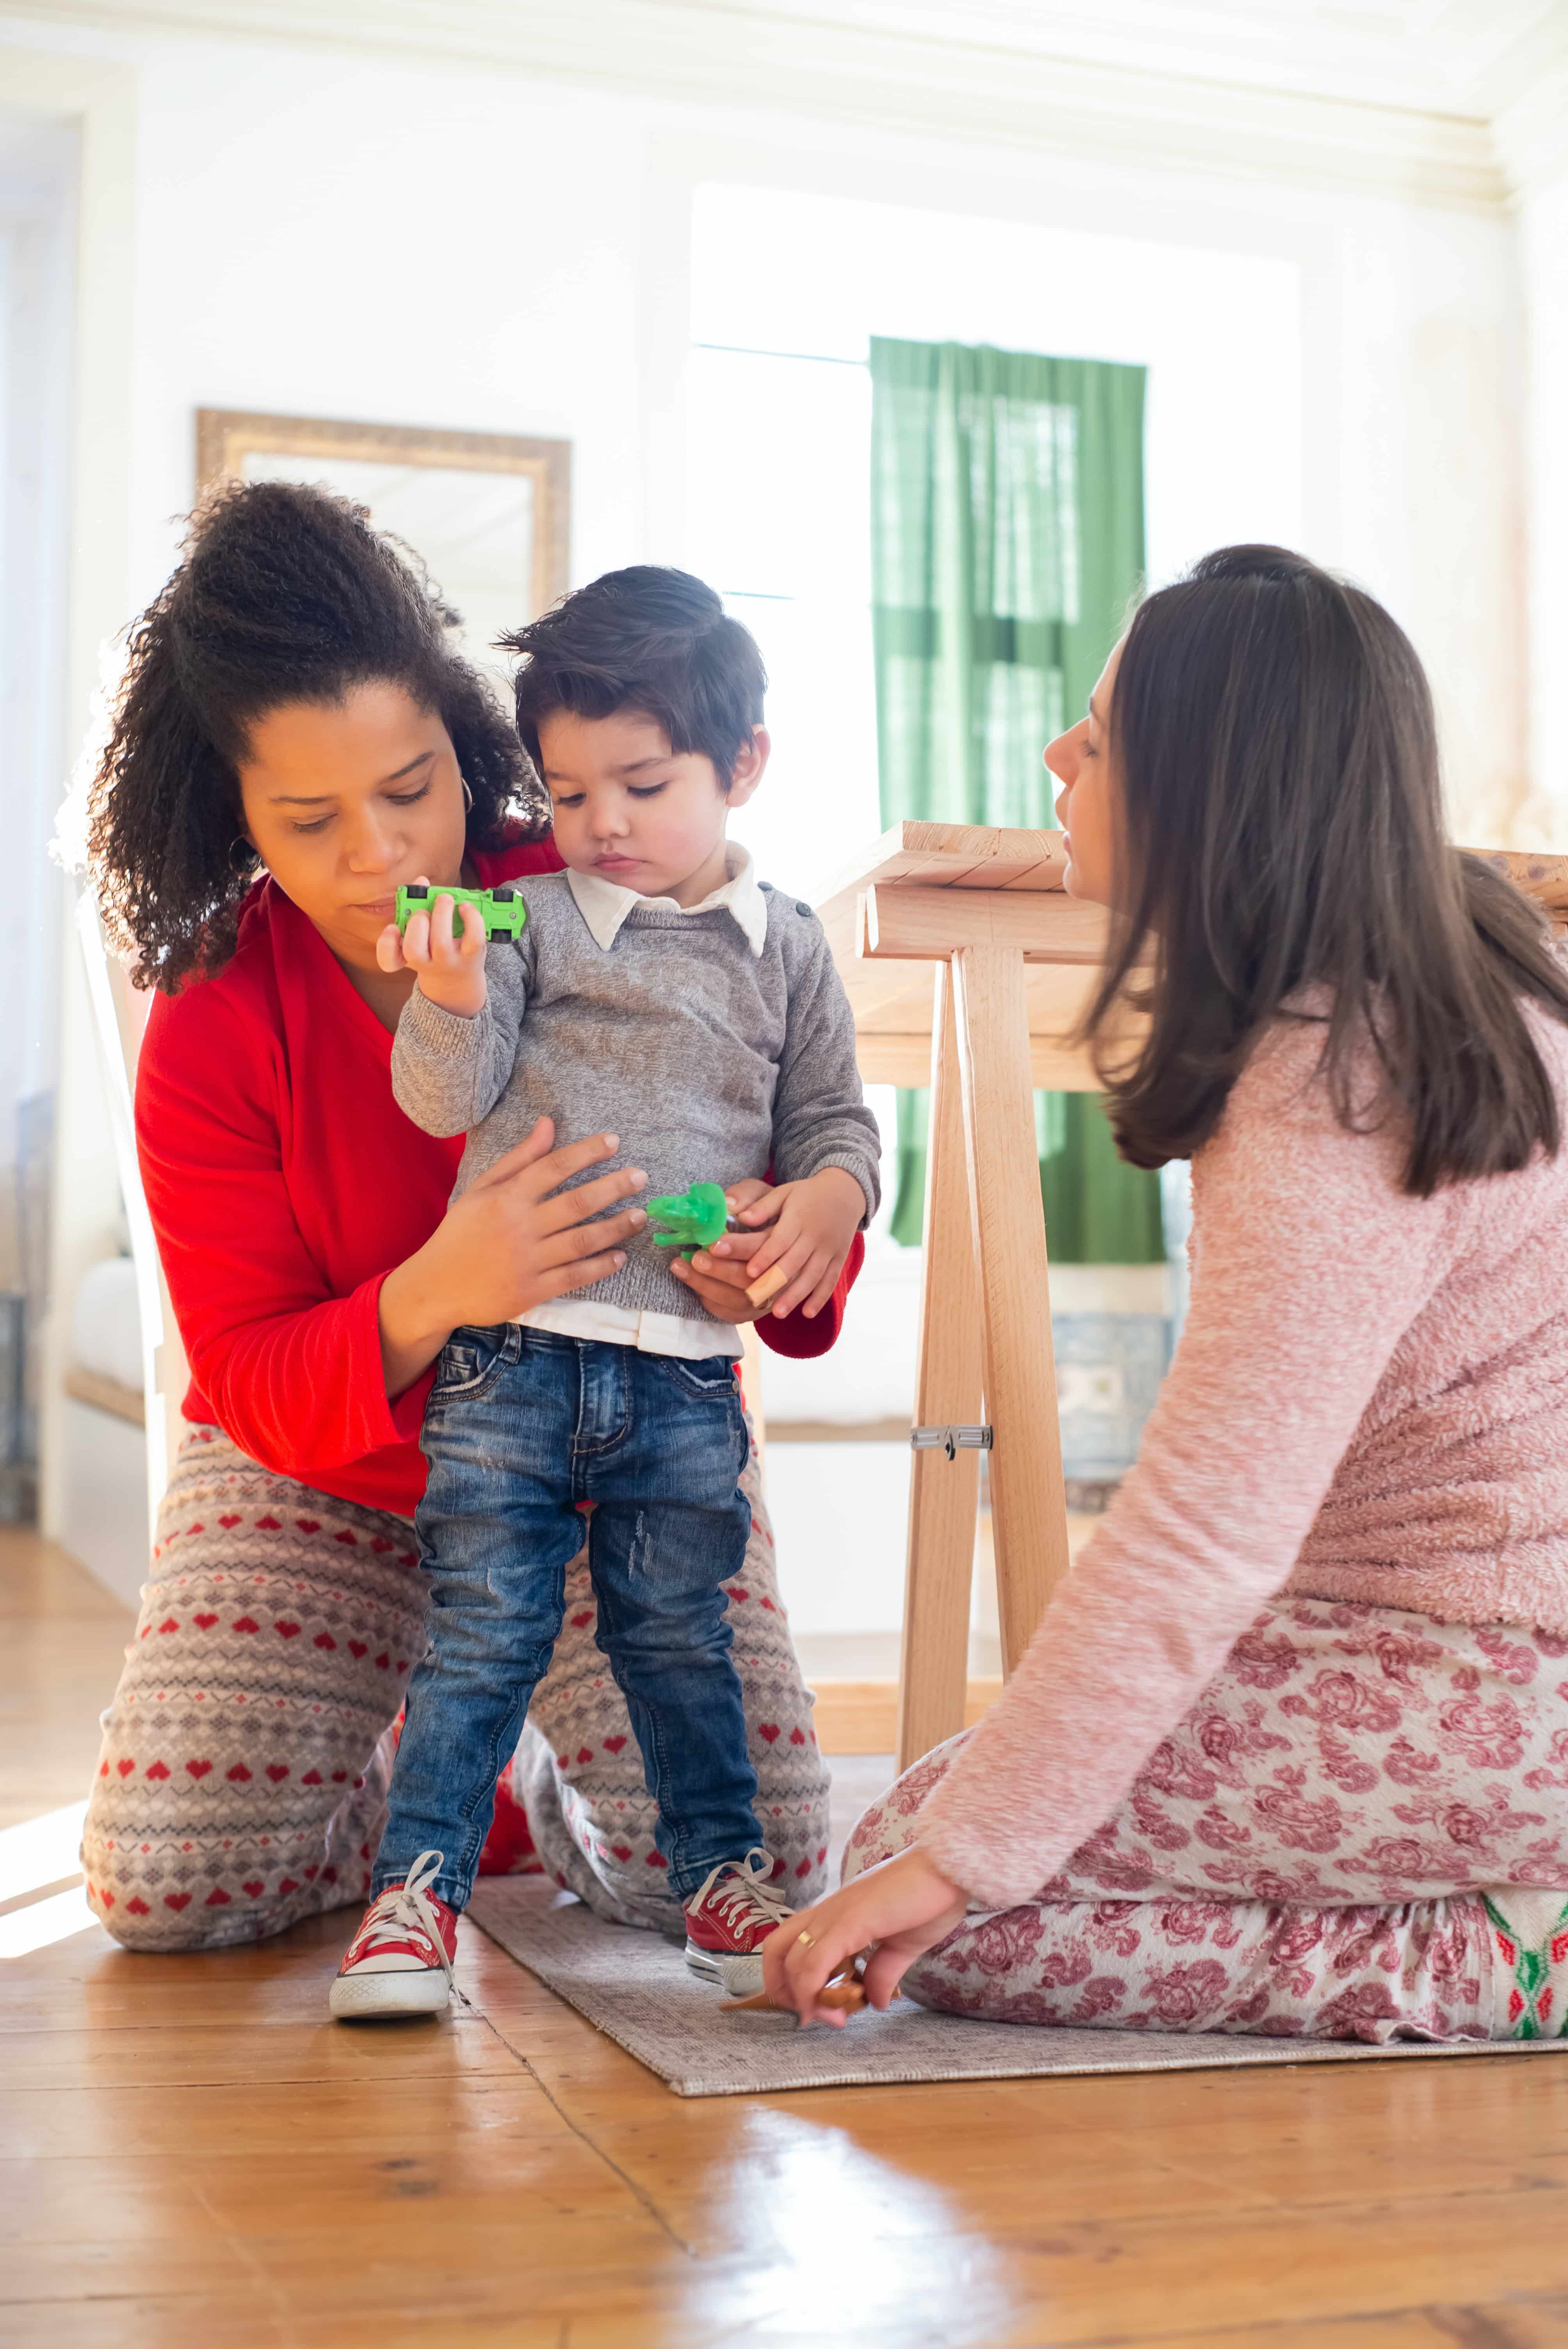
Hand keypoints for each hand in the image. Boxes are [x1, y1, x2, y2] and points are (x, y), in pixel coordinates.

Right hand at [376, 876, 486, 1017]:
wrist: (458, 980)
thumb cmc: (434, 951)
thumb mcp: (420, 936)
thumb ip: (414, 907)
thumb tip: (421, 881)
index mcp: (407, 958)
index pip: (389, 961)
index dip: (386, 945)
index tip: (392, 928)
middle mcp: (426, 963)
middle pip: (413, 949)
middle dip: (417, 922)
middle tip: (424, 910)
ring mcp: (449, 961)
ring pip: (441, 943)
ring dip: (441, 914)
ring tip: (445, 898)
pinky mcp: (471, 955)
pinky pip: (473, 937)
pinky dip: (471, 918)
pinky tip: (465, 906)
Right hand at [378, 1118, 647, 1395]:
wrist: (436, 1286)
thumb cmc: (460, 1232)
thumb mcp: (481, 1188)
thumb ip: (519, 1158)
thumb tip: (549, 1123)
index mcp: (506, 1198)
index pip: (554, 1167)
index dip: (587, 1153)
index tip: (614, 1142)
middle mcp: (520, 1227)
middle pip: (577, 1203)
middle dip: (614, 1187)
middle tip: (641, 1177)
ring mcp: (528, 1261)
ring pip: (582, 1240)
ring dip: (616, 1228)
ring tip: (640, 1216)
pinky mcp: (533, 1291)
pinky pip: (575, 1276)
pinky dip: (600, 1266)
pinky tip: (620, 1256)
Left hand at [666, 1178, 779, 1324]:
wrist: (783, 1238)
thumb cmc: (765, 1211)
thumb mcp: (760, 1193)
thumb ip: (746, 1196)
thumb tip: (728, 1204)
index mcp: (785, 1240)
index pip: (764, 1248)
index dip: (739, 1248)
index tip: (713, 1243)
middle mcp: (784, 1271)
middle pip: (753, 1279)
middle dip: (720, 1270)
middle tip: (695, 1258)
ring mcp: (774, 1294)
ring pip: (743, 1300)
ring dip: (708, 1286)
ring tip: (680, 1268)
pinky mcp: (760, 1309)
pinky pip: (737, 1314)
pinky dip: (714, 1303)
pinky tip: (694, 1288)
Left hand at [713, 1166, 865, 1319]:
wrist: (845, 1193)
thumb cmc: (806, 1195)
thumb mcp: (784, 1192)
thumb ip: (763, 1206)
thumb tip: (742, 1217)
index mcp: (798, 1218)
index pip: (780, 1240)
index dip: (765, 1256)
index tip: (749, 1272)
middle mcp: (815, 1236)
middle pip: (794, 1262)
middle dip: (775, 1281)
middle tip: (756, 1299)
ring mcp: (829, 1249)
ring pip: (812, 1276)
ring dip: (795, 1296)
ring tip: (777, 1313)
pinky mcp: (838, 1259)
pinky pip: (830, 1281)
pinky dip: (820, 1298)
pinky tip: (807, 1313)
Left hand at [762, 1844, 968, 2026]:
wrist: (950, 1869)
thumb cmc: (932, 1899)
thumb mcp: (904, 1946)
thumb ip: (884, 1971)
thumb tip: (877, 2001)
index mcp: (838, 1914)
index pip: (792, 1945)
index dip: (794, 1983)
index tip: (819, 2013)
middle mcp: (829, 1911)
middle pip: (777, 1950)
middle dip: (783, 1990)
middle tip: (809, 2016)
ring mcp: (837, 1913)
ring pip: (791, 1957)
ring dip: (801, 1996)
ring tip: (825, 2019)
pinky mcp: (851, 1920)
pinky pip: (817, 1959)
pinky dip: (814, 1988)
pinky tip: (832, 2011)